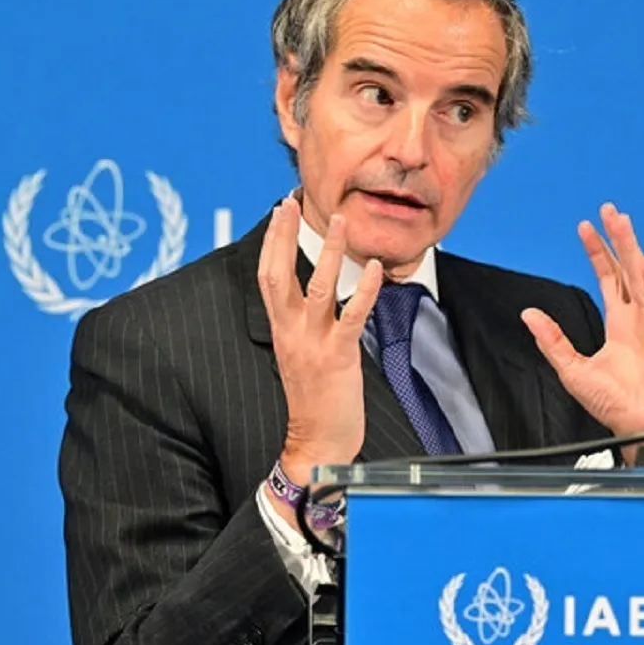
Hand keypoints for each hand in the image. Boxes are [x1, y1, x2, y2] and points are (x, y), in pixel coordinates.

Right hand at [257, 197, 382, 505]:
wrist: (316, 443)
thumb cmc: (314, 401)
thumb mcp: (300, 355)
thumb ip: (300, 325)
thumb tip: (308, 298)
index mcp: (281, 330)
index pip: (268, 277)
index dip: (273, 242)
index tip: (280, 211)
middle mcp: (291, 333)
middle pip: (279, 275)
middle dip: (284, 236)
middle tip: (292, 201)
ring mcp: (313, 344)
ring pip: (317, 289)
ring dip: (330, 252)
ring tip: (341, 222)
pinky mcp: (338, 357)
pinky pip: (352, 317)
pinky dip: (365, 290)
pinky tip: (375, 268)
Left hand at [521, 203, 643, 463]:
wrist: (643, 429)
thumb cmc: (615, 406)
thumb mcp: (572, 371)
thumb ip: (553, 341)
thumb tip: (529, 315)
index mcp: (619, 326)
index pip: (609, 279)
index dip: (598, 252)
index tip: (586, 227)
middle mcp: (637, 320)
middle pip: (627, 270)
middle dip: (618, 239)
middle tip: (609, 210)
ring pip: (641, 278)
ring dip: (631, 249)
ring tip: (622, 222)